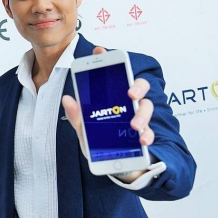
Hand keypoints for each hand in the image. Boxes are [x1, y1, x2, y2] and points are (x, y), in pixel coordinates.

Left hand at [61, 47, 153, 182]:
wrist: (114, 166)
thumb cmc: (100, 144)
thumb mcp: (84, 131)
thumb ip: (77, 116)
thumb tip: (67, 99)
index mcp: (112, 99)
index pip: (112, 75)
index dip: (107, 60)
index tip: (98, 50)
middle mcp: (127, 105)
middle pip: (138, 86)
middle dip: (136, 86)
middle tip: (130, 93)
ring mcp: (138, 119)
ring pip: (147, 107)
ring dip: (142, 115)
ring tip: (134, 125)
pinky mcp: (145, 135)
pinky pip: (150, 131)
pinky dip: (148, 135)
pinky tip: (142, 140)